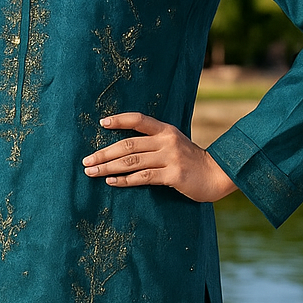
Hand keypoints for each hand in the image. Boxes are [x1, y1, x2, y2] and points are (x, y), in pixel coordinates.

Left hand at [82, 111, 236, 202]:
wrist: (217, 175)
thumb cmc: (191, 161)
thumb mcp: (174, 144)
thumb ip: (154, 143)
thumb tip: (122, 149)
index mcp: (166, 130)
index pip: (138, 119)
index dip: (119, 120)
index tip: (101, 123)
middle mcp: (167, 141)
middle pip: (128, 145)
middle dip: (103, 153)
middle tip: (86, 160)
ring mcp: (170, 158)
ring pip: (132, 161)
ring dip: (108, 168)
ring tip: (91, 172)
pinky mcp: (173, 175)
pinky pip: (143, 177)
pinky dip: (124, 180)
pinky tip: (111, 182)